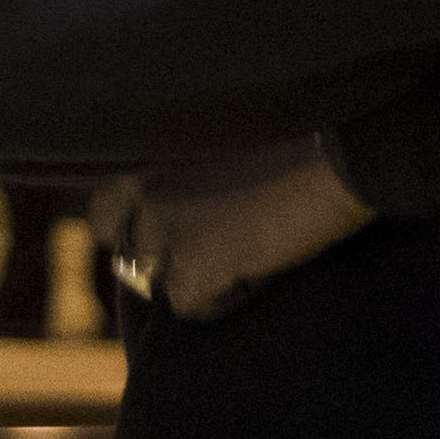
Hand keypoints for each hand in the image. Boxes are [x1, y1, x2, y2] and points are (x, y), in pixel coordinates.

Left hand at [87, 140, 371, 319]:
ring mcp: (165, 222)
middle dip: (158, 260)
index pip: (102, 208)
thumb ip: (185, 170)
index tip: (166, 238)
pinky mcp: (194, 259)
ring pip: (155, 280)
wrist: (337, 149)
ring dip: (194, 277)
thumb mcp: (218, 141)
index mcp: (149, 150)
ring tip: (242, 258)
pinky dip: (221, 299)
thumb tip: (184, 213)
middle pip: (124, 250)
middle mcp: (146, 184)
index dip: (130, 231)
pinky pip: (189, 304)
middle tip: (206, 257)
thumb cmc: (297, 134)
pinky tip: (256, 274)